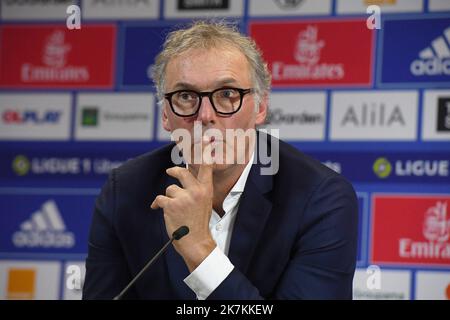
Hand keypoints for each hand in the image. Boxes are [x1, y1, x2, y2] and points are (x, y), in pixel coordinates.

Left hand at [150, 138, 215, 271]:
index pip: (205, 167)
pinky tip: (158, 209)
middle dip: (174, 170)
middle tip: (171, 171)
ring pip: (169, 189)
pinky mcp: (171, 205)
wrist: (196, 241)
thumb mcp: (205, 203)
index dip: (204, 153)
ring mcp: (183, 197)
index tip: (205, 140)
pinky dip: (157, 204)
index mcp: (206, 190)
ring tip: (173, 209)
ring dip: (168, 198)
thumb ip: (198, 190)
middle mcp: (196, 190)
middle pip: (181, 172)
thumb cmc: (199, 224)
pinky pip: (159, 199)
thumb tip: (187, 177)